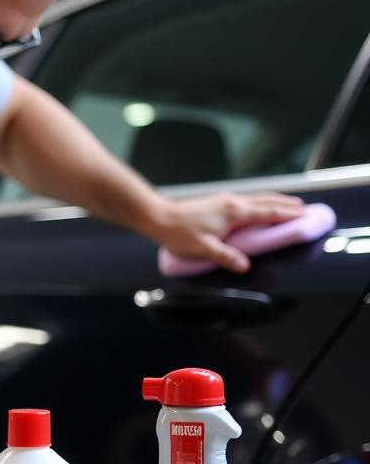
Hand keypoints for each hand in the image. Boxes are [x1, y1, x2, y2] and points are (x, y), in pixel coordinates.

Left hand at [150, 191, 304, 272]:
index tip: (304, 215)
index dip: (287, 214)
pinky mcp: (217, 200)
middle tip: (304, 208)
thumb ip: (226, 256)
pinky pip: (247, 199)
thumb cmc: (179, 234)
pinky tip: (258, 205)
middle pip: (267, 201)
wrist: (159, 217)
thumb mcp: (203, 249)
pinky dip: (260, 201)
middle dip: (286, 204)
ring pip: (257, 197)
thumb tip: (245, 266)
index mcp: (234, 212)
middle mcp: (233, 201)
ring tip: (287, 204)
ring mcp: (225, 199)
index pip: (268, 212)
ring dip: (274, 200)